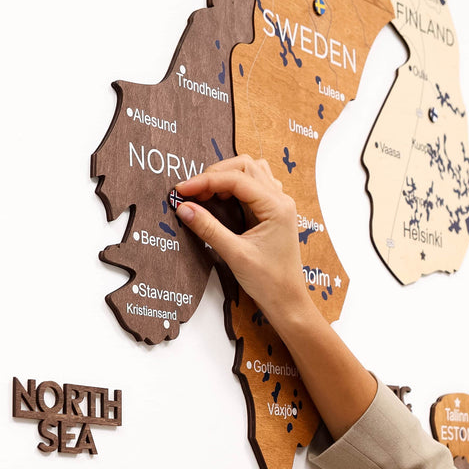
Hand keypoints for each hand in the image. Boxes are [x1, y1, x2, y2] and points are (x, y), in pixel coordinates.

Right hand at [175, 156, 311, 330]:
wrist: (286, 301)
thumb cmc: (268, 282)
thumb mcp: (234, 254)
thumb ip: (208, 228)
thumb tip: (184, 208)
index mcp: (276, 207)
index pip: (237, 179)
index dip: (206, 180)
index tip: (182, 189)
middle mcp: (280, 200)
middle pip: (245, 166)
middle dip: (216, 174)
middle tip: (193, 192)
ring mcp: (278, 206)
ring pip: (251, 172)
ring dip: (227, 176)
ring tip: (206, 193)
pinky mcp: (272, 214)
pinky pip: (254, 187)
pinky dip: (235, 187)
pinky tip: (222, 200)